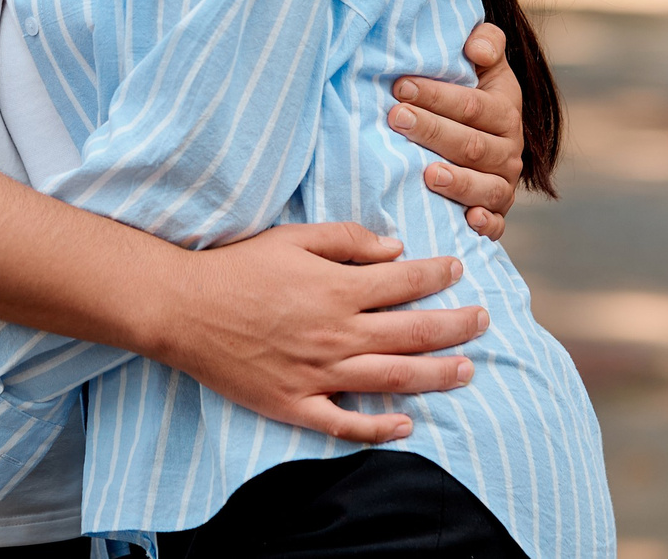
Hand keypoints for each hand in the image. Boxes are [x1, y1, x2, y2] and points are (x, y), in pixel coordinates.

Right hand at [150, 222, 489, 444]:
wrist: (183, 309)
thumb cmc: (237, 267)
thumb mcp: (292, 238)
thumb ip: (346, 241)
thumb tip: (395, 250)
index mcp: (337, 289)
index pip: (404, 282)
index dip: (437, 274)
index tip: (457, 268)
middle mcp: (336, 334)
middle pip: (413, 333)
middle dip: (456, 325)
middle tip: (483, 320)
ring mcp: (318, 374)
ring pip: (393, 379)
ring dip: (436, 375)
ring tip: (467, 370)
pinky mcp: (295, 404)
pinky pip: (345, 424)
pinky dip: (379, 429)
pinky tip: (407, 425)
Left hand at [392, 21, 526, 238]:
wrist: (485, 133)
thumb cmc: (471, 91)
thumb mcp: (484, 62)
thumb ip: (486, 43)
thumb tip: (477, 49)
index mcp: (505, 111)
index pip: (473, 105)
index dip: (437, 95)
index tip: (400, 86)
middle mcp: (509, 151)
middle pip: (472, 145)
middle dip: (433, 131)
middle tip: (396, 118)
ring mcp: (503, 184)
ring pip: (485, 186)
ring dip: (457, 181)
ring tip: (428, 174)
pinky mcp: (497, 214)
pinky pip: (497, 224)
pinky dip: (485, 225)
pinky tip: (468, 220)